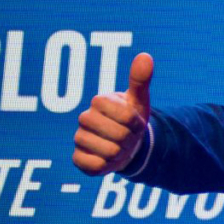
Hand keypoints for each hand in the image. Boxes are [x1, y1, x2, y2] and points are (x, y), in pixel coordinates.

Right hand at [73, 51, 153, 174]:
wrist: (125, 143)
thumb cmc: (131, 119)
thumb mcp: (139, 100)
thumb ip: (140, 79)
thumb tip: (145, 56)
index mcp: (98, 101)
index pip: (127, 117)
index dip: (137, 123)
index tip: (134, 121)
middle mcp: (84, 119)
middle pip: (119, 135)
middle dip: (130, 139)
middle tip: (127, 136)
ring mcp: (79, 139)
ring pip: (109, 152)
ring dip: (121, 153)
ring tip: (118, 147)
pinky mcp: (78, 159)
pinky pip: (95, 167)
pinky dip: (107, 166)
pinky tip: (107, 159)